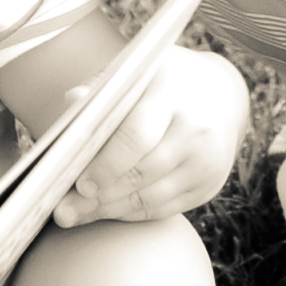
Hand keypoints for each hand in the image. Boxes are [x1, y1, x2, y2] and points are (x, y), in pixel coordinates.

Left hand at [53, 47, 249, 225]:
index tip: (79, 182)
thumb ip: (102, 86)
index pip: (137, 136)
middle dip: (99, 195)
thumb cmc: (164, 81)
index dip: (106, 164)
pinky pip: (163, 209)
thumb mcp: (137, 71)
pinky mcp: (207, 186)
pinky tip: (105, 211)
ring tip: (76, 214)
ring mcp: (207, 162)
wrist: (222, 95)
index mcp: (173, 95)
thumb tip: (72, 102)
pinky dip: (130, 212)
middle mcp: (196, 131)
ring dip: (110, 209)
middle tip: (64, 209)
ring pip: (151, 198)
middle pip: (142, 173)